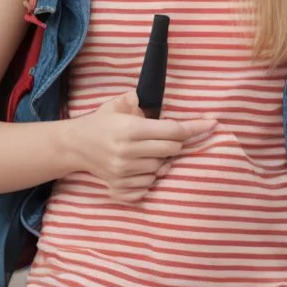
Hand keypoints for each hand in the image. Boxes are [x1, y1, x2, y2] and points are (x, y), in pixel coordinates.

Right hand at [66, 90, 215, 202]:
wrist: (74, 146)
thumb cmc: (101, 122)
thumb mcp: (116, 105)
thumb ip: (134, 100)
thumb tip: (144, 98)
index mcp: (130, 129)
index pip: (172, 131)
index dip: (194, 127)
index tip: (212, 124)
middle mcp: (127, 152)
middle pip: (172, 150)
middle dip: (174, 144)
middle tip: (164, 138)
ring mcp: (123, 172)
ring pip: (161, 169)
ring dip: (161, 161)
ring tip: (145, 152)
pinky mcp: (119, 187)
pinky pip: (148, 186)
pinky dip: (149, 177)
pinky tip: (138, 167)